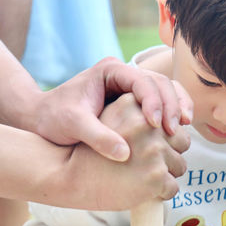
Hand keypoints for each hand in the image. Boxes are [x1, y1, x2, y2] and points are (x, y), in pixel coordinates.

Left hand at [33, 57, 192, 161]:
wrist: (43, 120)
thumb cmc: (54, 119)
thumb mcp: (73, 126)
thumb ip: (98, 137)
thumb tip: (125, 154)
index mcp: (110, 70)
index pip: (141, 80)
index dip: (153, 101)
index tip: (156, 125)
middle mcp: (124, 75)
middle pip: (159, 83)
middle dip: (171, 105)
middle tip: (174, 131)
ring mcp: (131, 87)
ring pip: (165, 90)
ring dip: (177, 108)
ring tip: (182, 129)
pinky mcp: (135, 103)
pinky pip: (161, 103)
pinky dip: (172, 114)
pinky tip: (177, 131)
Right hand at [60, 93, 188, 208]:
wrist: (69, 177)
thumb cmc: (91, 150)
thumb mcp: (111, 119)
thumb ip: (139, 114)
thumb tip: (177, 122)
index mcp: (137, 106)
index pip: (172, 118)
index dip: (164, 134)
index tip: (150, 145)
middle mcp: (148, 125)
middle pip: (183, 141)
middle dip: (170, 153)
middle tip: (147, 163)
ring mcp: (154, 151)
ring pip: (180, 165)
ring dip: (166, 174)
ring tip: (143, 177)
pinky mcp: (156, 177)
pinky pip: (173, 188)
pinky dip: (161, 193)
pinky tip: (143, 190)